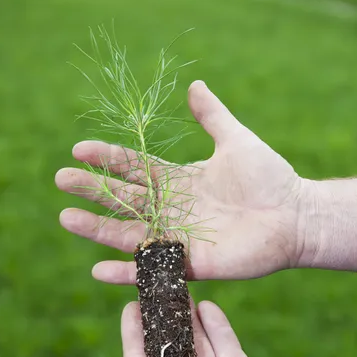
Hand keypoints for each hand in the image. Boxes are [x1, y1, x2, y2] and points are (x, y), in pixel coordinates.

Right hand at [56, 81, 308, 283]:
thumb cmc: (269, 177)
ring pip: (129, 233)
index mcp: (177, 179)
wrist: (295, 216)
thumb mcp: (236, 140)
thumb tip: (194, 84)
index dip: (107, 158)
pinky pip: (153, 269)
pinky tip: (97, 270)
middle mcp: (171, 209)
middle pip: (123, 199)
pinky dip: (126, 272)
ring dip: (97, 229)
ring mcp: (178, 238)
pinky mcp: (189, 264)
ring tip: (66, 217)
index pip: (133, 167)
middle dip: (92, 189)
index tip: (78, 149)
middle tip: (61, 179)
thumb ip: (212, 116)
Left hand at [67, 301, 312, 356]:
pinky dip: (217, 327)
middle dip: (162, 319)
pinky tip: (208, 305)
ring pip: (197, 343)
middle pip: (168, 348)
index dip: (132, 334)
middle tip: (157, 288)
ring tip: (181, 289)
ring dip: (188, 319)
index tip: (129, 305)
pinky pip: (226, 346)